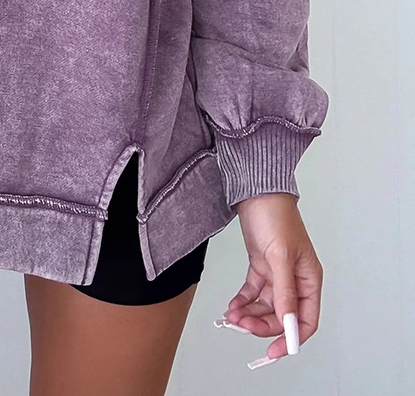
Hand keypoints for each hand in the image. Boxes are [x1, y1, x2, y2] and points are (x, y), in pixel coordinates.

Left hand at [217, 192, 322, 368]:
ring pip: (265, 306)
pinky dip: (243, 301)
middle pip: (282, 316)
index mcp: (309, 278)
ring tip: (233, 315)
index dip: (291, 338)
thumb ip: (284, 291)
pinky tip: (233, 306)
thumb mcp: (280, 256)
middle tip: (243, 325)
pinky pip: (253, 292)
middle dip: (262, 324)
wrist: (255, 190)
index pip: (306, 320)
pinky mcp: (261, 266)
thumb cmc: (275, 215)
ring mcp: (277, 273)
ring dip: (249, 314)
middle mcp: (295, 279)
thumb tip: (288, 321)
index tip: (274, 351)